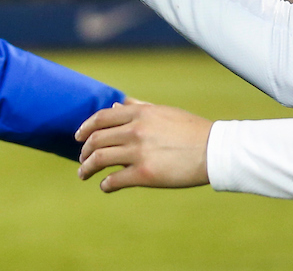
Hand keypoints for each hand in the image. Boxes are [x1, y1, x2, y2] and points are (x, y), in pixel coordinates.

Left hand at [75, 101, 212, 192]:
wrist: (214, 150)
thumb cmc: (192, 131)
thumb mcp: (164, 112)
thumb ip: (139, 108)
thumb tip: (116, 106)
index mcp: (140, 112)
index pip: (101, 118)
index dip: (85, 128)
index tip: (78, 137)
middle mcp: (135, 130)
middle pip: (96, 139)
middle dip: (84, 151)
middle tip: (82, 160)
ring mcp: (138, 152)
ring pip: (99, 159)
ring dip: (87, 168)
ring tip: (84, 174)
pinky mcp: (144, 175)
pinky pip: (114, 180)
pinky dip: (105, 184)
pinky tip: (105, 186)